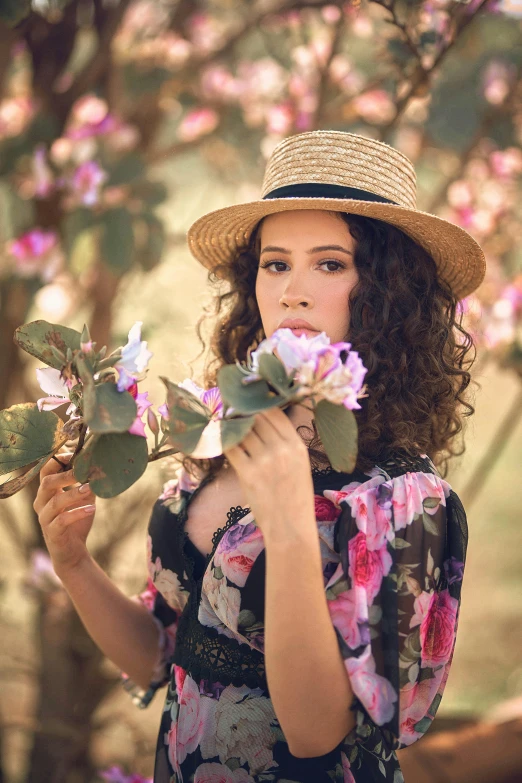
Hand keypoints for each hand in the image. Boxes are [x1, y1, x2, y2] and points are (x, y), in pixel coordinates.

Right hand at [33, 448, 96, 576]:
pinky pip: (61, 521)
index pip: (46, 470)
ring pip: (55, 502)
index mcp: (47, 491)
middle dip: (66, 475)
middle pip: (47, 483)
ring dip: (73, 493)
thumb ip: (87, 482)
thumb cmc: (76, 521)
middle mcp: (42, 503)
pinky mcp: (52, 532)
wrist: (72, 551)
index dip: (59, 460)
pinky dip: (77, 513)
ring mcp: (45, 518)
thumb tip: (100, 464)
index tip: (76, 454)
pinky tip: (91, 509)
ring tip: (90, 487)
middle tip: (83, 470)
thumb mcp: (84, 498)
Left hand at [223, 407, 315, 537]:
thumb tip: (262, 424)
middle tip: (229, 406)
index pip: (275, 412)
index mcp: (297, 445)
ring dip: (231, 424)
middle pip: (257, 418)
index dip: (259, 403)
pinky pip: (231, 448)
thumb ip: (285, 444)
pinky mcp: (248, 473)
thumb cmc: (295, 497)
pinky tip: (218, 437)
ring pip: (242, 430)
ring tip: (223, 419)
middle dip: (242, 411)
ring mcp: (264, 460)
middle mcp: (281, 448)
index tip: (247, 399)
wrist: (290, 526)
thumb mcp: (300, 465)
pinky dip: (223, 440)